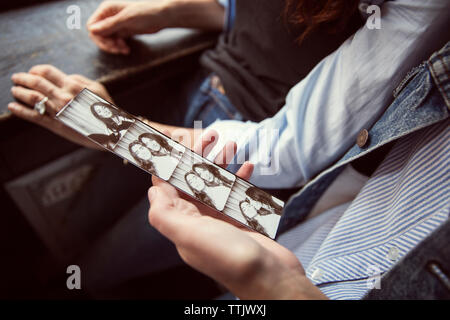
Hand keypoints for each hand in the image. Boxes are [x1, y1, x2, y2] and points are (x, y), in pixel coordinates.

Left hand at [9, 64, 111, 148]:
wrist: (113, 131)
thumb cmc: (107, 108)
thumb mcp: (97, 88)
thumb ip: (79, 79)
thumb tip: (64, 76)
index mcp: (73, 85)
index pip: (47, 72)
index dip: (36, 70)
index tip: (31, 72)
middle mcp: (64, 96)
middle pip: (36, 82)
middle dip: (22, 78)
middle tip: (16, 78)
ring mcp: (59, 111)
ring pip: (33, 98)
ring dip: (20, 92)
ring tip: (14, 90)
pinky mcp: (57, 125)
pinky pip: (35, 116)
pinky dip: (21, 111)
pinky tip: (12, 107)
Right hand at [87, 1, 168, 54]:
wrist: (162, 16)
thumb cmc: (146, 13)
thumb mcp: (127, 19)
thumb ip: (109, 25)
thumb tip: (92, 30)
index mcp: (107, 9)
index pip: (92, 26)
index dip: (98, 37)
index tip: (110, 44)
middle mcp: (110, 16)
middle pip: (99, 34)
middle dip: (107, 44)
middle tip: (118, 49)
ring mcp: (117, 24)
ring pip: (107, 39)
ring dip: (114, 47)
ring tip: (124, 49)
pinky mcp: (124, 31)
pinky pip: (116, 41)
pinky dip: (120, 47)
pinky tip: (127, 49)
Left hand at [148, 130, 326, 298]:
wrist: (271, 279)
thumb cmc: (231, 259)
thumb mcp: (191, 236)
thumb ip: (167, 214)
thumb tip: (152, 191)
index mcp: (182, 224)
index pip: (169, 187)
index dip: (170, 163)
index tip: (174, 140)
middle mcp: (199, 222)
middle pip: (194, 181)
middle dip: (200, 157)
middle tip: (210, 136)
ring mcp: (221, 221)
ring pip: (217, 185)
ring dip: (222, 164)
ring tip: (231, 145)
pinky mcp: (240, 222)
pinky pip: (237, 194)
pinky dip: (242, 179)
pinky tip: (249, 167)